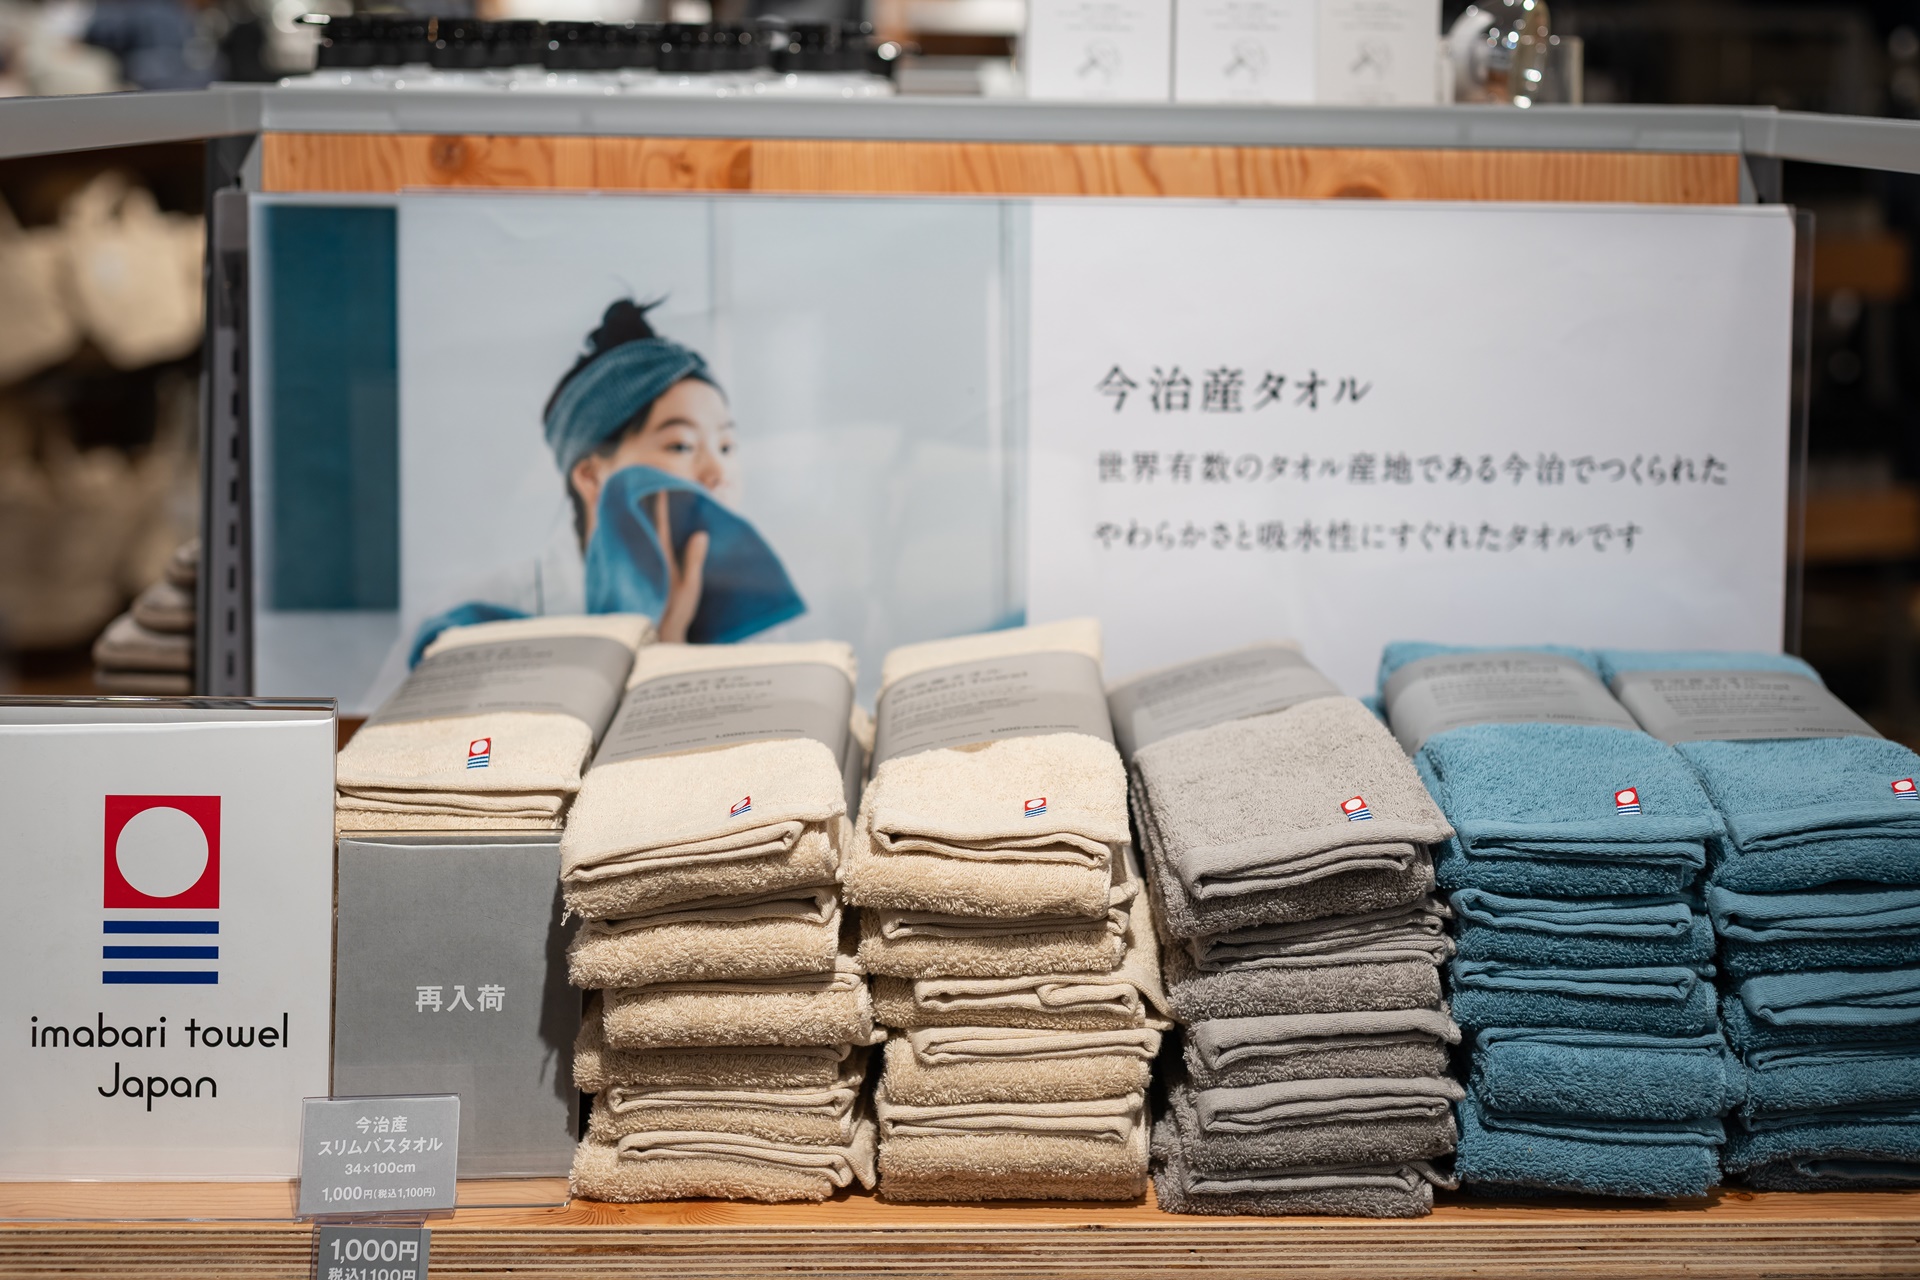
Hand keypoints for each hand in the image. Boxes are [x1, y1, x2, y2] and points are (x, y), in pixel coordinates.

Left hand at [652, 491, 709, 643]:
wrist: (656, 636)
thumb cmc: (675, 613)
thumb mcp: (690, 587)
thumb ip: (693, 560)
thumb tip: (700, 533)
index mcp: (661, 557)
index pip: (660, 523)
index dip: (660, 503)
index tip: (659, 484)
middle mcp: (649, 558)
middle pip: (647, 525)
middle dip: (647, 506)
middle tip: (647, 485)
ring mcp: (644, 566)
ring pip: (641, 536)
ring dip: (643, 519)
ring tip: (642, 503)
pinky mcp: (641, 575)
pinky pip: (639, 549)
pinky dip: (641, 536)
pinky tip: (641, 533)